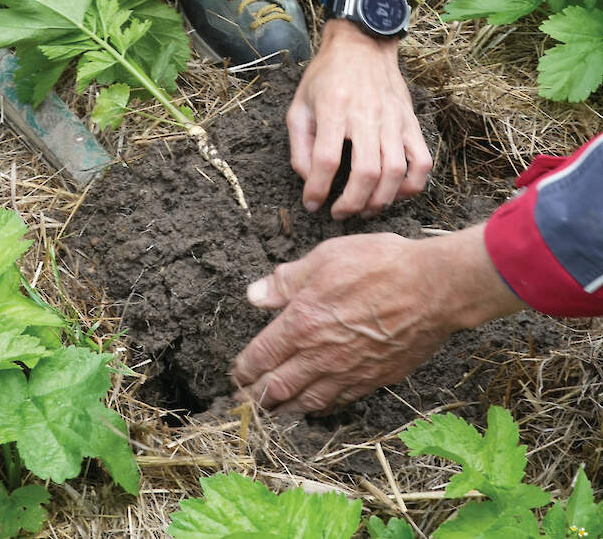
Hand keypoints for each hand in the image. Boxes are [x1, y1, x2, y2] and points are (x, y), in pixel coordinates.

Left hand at [231, 224, 525, 410]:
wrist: (433, 288)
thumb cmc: (380, 264)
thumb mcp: (326, 257)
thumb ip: (288, 280)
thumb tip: (255, 295)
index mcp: (303, 321)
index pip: (262, 355)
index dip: (244, 369)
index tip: (235, 373)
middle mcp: (321, 354)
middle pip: (278, 388)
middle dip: (256, 399)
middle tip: (242, 404)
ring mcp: (349, 372)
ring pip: (307, 402)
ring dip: (284, 410)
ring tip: (271, 412)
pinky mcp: (373, 379)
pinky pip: (338, 402)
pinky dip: (319, 408)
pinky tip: (313, 406)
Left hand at [286, 18, 430, 218]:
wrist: (361, 45)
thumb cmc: (326, 76)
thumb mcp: (300, 105)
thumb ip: (300, 144)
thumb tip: (308, 179)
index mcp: (334, 108)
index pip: (326, 159)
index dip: (317, 189)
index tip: (312, 204)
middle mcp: (366, 114)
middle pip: (366, 172)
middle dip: (352, 203)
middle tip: (340, 213)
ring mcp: (393, 119)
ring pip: (396, 172)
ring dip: (380, 200)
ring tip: (364, 209)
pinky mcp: (411, 122)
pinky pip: (422, 162)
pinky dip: (412, 186)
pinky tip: (394, 194)